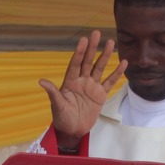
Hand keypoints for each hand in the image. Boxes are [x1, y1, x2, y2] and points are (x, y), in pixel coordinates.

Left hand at [41, 31, 124, 151]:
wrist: (72, 131)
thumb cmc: (62, 118)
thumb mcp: (57, 105)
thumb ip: (53, 92)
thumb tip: (41, 81)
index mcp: (70, 81)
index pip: (75, 63)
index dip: (79, 52)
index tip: (83, 40)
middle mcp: (81, 80)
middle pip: (88, 61)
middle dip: (92, 48)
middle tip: (96, 33)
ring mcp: (92, 86)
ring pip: (99, 68)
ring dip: (105, 56)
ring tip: (111, 42)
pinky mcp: (101, 95)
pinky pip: (110, 82)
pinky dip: (117, 73)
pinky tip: (123, 62)